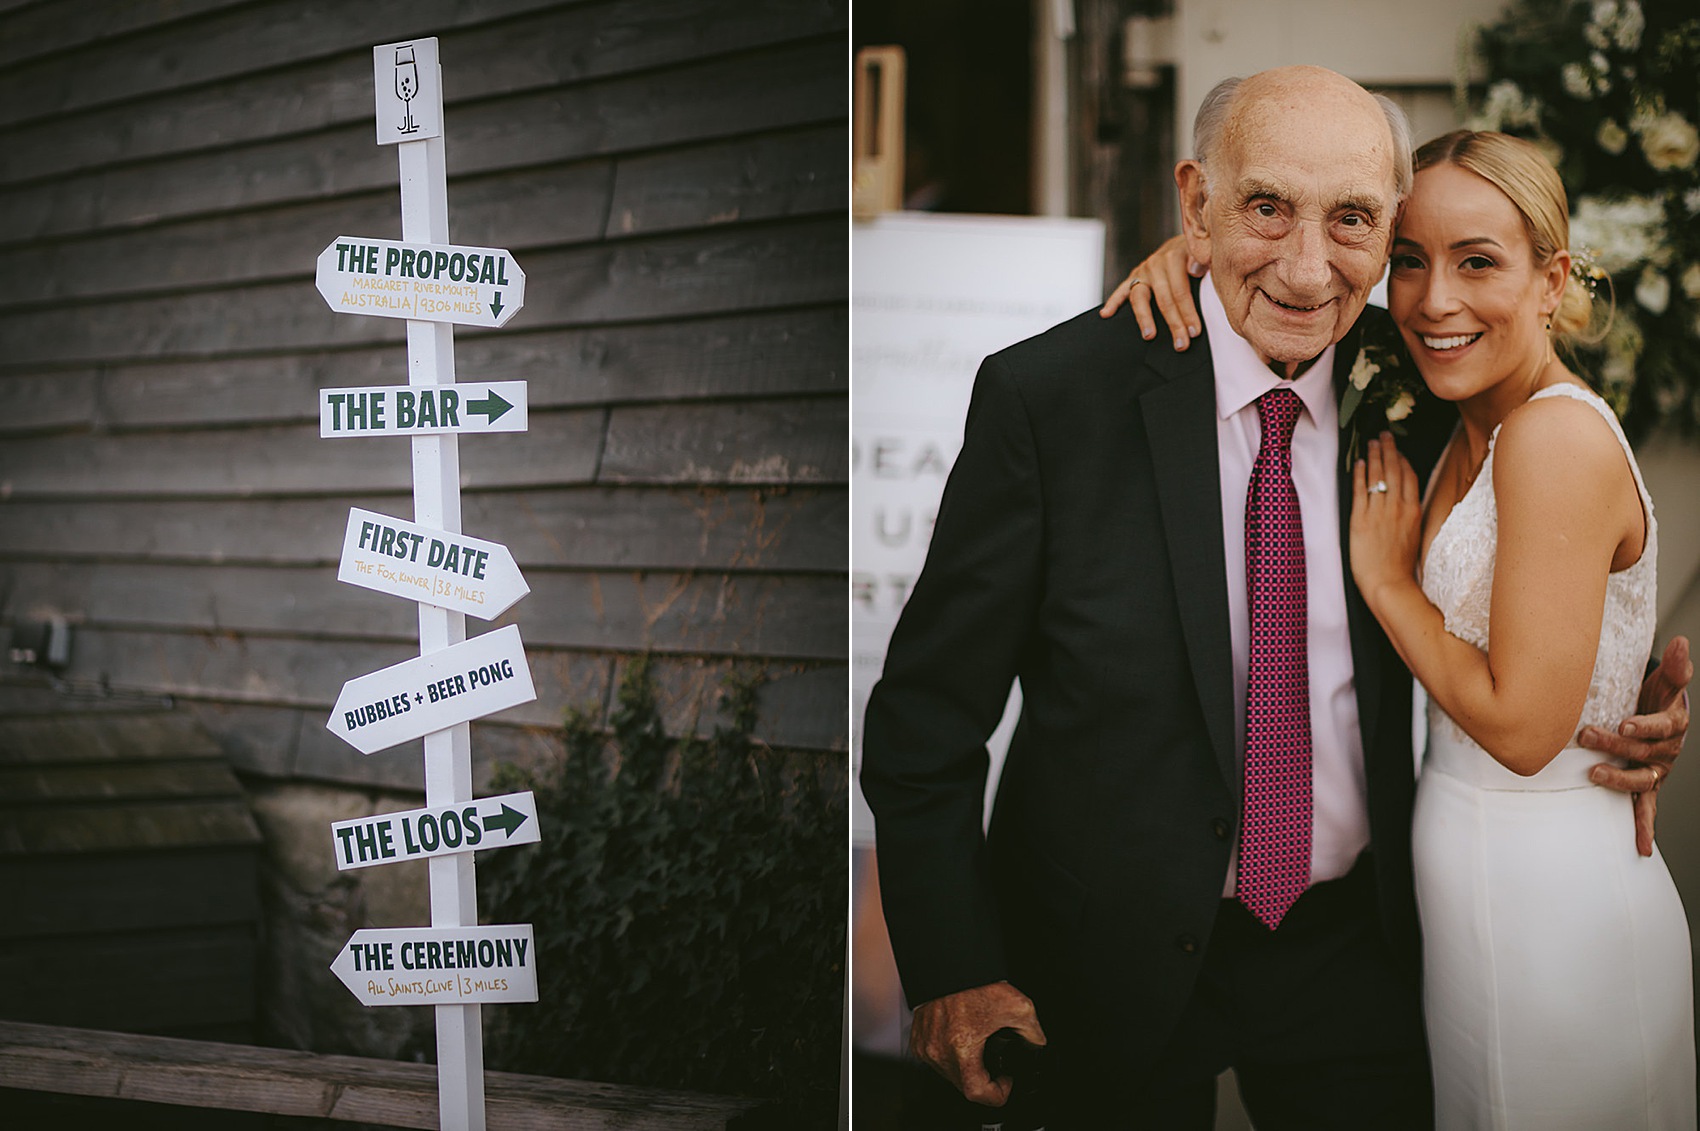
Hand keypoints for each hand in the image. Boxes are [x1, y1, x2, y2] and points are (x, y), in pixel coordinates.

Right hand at [910, 981, 1046, 1105]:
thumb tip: (1037, 1046)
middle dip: (983, 1078)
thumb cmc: (976, 981)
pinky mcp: (917, 1038)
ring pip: (948, 1073)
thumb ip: (1033, 1033)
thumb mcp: (1019, 1006)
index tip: (1005, 1081)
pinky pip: (934, 1058)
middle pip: (963, 1084)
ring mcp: (925, 1045)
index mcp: (960, 1048)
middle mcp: (938, 1050)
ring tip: (977, 1046)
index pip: (977, 1093)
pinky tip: (960, 1039)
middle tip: (994, 1061)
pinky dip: (949, 1055)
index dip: (998, 1093)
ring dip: (966, 1067)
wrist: (951, 962)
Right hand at [1098, 234, 1202, 350]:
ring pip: (1140, 297)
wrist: (1193, 237)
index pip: (1180, 290)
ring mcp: (1144, 269)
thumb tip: (1196, 269)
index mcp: (1176, 255)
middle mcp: (1157, 262)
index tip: (1195, 332)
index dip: (1188, 313)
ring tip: (1149, 336)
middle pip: (1163, 298)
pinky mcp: (1135, 275)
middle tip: (1181, 343)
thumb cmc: (1203, 253)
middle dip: (1173, 323)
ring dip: (1144, 319)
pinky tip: (1106, 314)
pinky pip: (1121, 290)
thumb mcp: (1209, 252)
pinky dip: (1113, 302)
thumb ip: (1204, 259)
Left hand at [1349, 434, 1421, 609]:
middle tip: (1383, 434)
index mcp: (1414, 512)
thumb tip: (1407, 503)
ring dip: (1375, 456)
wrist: (1389, 584)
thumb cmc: (1400, 566)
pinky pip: (1360, 491)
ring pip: (1378, 477)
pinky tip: (1359, 463)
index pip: (1410, 477)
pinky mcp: (1361, 520)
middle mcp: (1398, 508)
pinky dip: (1360, 475)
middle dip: (1389, 450)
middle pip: (1394, 471)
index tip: (1398, 450)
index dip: (1403, 460)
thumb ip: (1410, 516)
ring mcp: (1379, 513)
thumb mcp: (1414, 535)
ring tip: (1371, 442)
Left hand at [1583, 636, 1691, 855]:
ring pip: (1640, 779)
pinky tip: (1641, 848)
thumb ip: (1675, 667)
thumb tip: (1682, 643)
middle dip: (1614, 745)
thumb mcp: (1666, 681)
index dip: (1644, 726)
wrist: (1655, 714)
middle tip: (1586, 735)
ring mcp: (1656, 771)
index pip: (1660, 727)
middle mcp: (1667, 751)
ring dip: (1619, 780)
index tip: (1624, 723)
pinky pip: (1646, 807)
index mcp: (1672, 725)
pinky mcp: (1645, 784)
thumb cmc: (1656, 696)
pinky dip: (1644, 827)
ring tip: (1594, 774)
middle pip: (1642, 752)